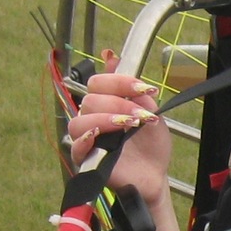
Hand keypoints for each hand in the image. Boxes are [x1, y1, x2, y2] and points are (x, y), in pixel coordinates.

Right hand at [66, 65, 171, 212]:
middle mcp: (93, 118)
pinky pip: (75, 147)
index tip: (143, 89)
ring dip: (105, 119)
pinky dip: (86, 139)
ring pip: (79, 121)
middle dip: (118, 104)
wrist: (156, 174)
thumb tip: (111, 56)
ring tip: (129, 125)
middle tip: (140, 116)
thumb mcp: (149, 110)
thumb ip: (132, 87)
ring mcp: (88, 139)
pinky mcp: (86, 160)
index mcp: (106, 104)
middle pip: (90, 100)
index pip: (98, 82)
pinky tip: (100, 136)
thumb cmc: (150, 144)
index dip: (119, 82)